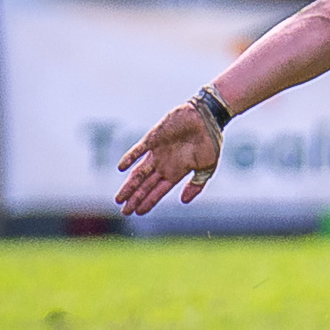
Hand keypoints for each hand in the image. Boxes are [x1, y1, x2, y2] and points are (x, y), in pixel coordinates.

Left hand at [114, 101, 221, 215]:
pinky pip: (138, 150)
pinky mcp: (153, 138)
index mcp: (176, 172)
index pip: (158, 191)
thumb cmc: (211, 141)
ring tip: (119, 199)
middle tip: (124, 212)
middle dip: (135, 199)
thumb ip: (197, 184)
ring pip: (139, 172)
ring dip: (129, 185)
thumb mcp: (208, 167)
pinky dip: (129, 158)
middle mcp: (164, 164)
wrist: (208, 116)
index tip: (138, 213)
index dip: (148, 202)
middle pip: (145, 185)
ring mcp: (157, 152)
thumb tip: (183, 201)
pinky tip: (121, 168)